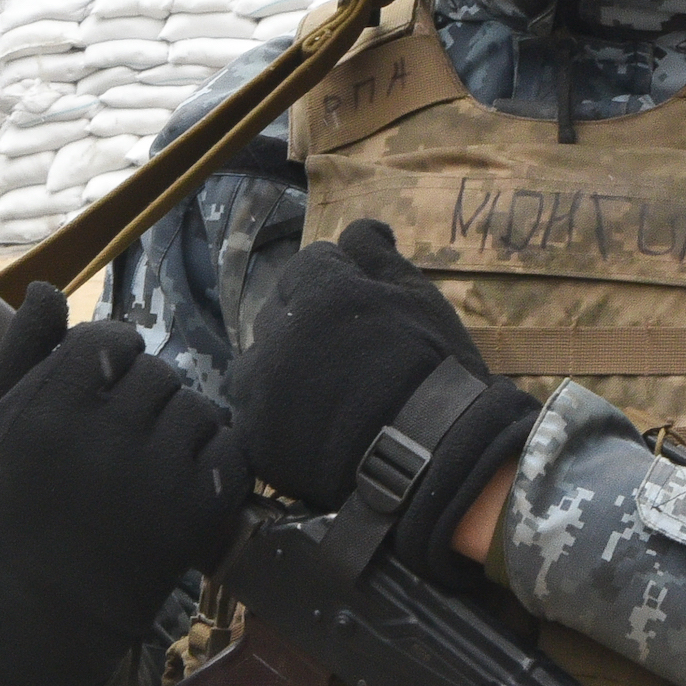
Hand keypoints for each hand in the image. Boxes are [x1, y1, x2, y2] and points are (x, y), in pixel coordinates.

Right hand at [0, 284, 247, 685]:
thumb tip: (49, 287)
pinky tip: (182, 476)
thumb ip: (18, 353)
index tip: (102, 384)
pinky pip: (230, 451)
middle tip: (125, 429)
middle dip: (143, 392)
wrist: (30, 616)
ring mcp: (158, 478)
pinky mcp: (197, 514)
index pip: (110, 340)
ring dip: (179, 424)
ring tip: (152, 456)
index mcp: (51, 411)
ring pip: (197, 407)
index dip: (110, 356)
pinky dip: (214, 457)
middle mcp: (108, 438)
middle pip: (157, 372)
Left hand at [227, 220, 536, 582]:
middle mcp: (280, 331)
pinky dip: (270, 413)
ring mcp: (262, 385)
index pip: (310, 264)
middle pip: (278, 310)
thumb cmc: (435, 370)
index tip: (359, 311)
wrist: (431, 458)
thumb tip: (357, 227)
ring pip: (255, 360)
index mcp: (320, 291)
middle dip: (304, 322)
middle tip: (342, 355)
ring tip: (318, 393)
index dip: (336, 284)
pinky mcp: (256, 434)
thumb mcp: (420, 298)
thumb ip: (378, 255)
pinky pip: (250, 411)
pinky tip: (305, 424)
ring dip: (278, 367)